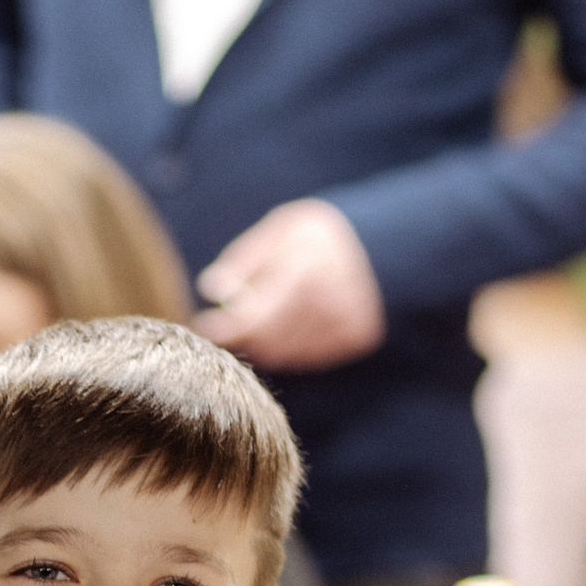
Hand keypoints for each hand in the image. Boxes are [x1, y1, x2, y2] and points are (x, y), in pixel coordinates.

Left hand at [193, 198, 385, 371]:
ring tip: (256, 319)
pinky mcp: (356, 339)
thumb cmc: (318, 236)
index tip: (204, 327)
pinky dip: (289, 346)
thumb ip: (244, 259)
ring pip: (286, 352)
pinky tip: (287, 325)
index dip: (227, 327)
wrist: (382, 247)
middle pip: (270, 339)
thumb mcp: (281, 229)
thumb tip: (211, 289)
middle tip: (222, 328)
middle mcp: (331, 298)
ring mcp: (346, 322)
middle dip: (241, 336)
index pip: (257, 316)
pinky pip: (307, 356)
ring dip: (264, 342)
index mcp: (308, 265)